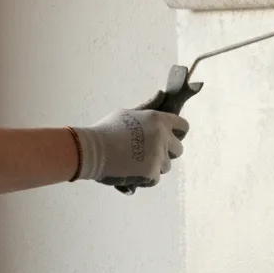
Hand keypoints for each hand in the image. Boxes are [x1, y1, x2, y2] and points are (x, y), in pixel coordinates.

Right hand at [71, 94, 187, 189]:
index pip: (183, 126)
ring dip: (154, 166)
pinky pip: (155, 179)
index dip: (178, 133)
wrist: (90, 150)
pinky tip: (130, 172)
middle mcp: (162, 136)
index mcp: (158, 119)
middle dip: (167, 153)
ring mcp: (158, 155)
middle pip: (178, 150)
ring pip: (166, 166)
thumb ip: (148, 106)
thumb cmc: (106, 130)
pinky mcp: (152, 172)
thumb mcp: (128, 113)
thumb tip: (162, 93)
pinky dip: (144, 179)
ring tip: (134, 162)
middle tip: (148, 153)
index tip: (170, 138)